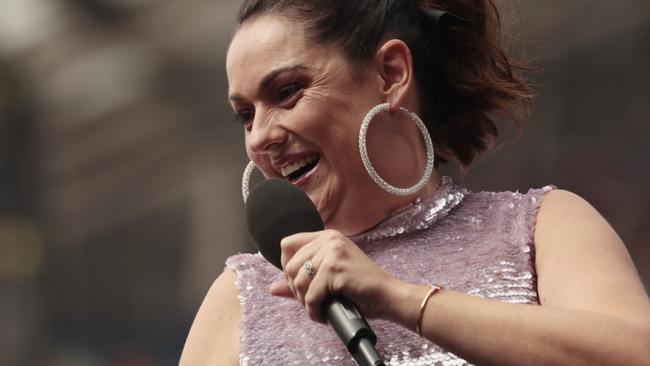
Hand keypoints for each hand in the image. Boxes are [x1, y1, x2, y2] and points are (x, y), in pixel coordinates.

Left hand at [270, 229, 402, 322]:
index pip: (287, 245)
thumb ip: (301, 280)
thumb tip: (272, 288)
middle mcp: (329, 240)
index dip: (287, 267)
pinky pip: (310, 296)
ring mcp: (332, 254)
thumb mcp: (329, 277)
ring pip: (297, 282)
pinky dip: (314, 312)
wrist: (388, 295)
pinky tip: (323, 315)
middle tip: (311, 301)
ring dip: (305, 302)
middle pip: (289, 266)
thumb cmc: (361, 287)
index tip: (299, 283)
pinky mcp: (335, 270)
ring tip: (319, 307)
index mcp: (327, 236)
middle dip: (295, 289)